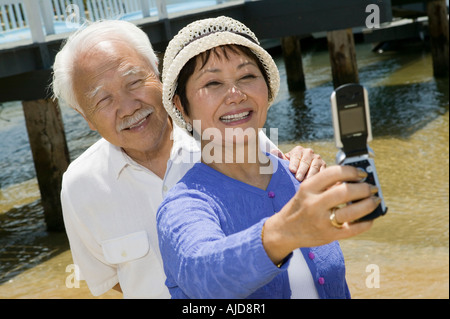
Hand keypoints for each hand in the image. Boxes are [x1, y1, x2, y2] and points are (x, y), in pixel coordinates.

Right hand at [262, 165, 376, 263]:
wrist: (284, 230)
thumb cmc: (300, 207)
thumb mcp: (307, 191)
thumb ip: (327, 184)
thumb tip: (356, 179)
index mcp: (308, 188)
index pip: (334, 173)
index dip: (352, 171)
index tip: (361, 174)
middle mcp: (314, 204)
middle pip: (345, 191)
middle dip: (364, 188)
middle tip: (371, 188)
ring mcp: (321, 221)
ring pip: (352, 212)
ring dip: (369, 205)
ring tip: (374, 201)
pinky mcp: (328, 235)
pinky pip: (353, 229)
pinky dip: (366, 222)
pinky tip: (369, 218)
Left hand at [272, 146, 325, 181]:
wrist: (302, 170)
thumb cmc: (291, 167)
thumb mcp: (284, 162)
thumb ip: (279, 158)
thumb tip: (272, 152)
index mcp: (298, 150)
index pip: (296, 156)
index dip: (294, 163)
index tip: (292, 170)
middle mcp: (309, 152)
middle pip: (305, 162)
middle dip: (302, 170)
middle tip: (298, 178)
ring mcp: (317, 159)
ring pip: (314, 167)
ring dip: (310, 175)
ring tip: (306, 182)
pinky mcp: (324, 166)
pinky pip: (322, 171)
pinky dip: (319, 177)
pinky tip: (316, 184)